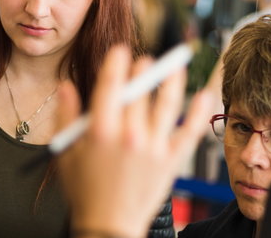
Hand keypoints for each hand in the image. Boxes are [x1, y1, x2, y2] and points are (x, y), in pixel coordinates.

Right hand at [57, 45, 213, 237]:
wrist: (109, 226)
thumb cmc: (85, 191)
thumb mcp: (66, 152)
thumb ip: (65, 116)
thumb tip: (65, 86)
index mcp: (101, 131)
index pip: (111, 85)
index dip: (116, 63)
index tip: (120, 50)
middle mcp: (130, 135)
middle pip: (139, 92)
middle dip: (142, 71)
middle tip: (144, 60)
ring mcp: (153, 147)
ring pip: (167, 104)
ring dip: (173, 80)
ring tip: (178, 64)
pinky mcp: (170, 160)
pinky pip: (189, 132)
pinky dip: (198, 113)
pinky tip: (205, 95)